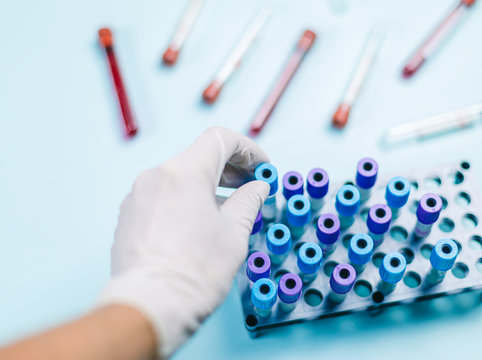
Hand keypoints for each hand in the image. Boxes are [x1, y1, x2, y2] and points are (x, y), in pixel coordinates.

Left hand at [98, 127, 269, 356]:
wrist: (149, 306)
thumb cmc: (194, 272)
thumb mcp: (235, 232)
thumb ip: (249, 200)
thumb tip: (257, 187)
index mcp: (185, 173)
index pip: (220, 140)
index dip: (247, 149)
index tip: (261, 166)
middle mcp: (156, 176)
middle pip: (199, 157)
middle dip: (229, 168)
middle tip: (250, 186)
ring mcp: (138, 195)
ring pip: (180, 178)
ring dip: (207, 186)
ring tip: (226, 209)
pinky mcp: (129, 215)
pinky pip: (162, 196)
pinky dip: (184, 200)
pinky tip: (197, 223)